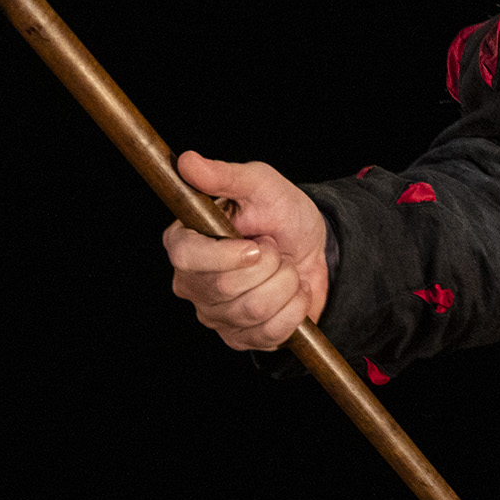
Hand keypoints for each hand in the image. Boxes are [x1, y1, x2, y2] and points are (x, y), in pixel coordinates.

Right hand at [163, 152, 328, 351]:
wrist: (314, 249)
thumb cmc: (281, 213)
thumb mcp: (260, 185)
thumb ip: (225, 175)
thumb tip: (187, 161)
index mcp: (186, 242)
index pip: (185, 256)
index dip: (223, 256)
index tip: (254, 246)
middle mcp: (192, 282)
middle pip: (225, 287)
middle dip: (269, 265)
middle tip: (275, 248)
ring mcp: (214, 314)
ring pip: (253, 311)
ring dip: (286, 283)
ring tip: (284, 267)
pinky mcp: (239, 338)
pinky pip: (271, 333)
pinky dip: (295, 308)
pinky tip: (292, 292)